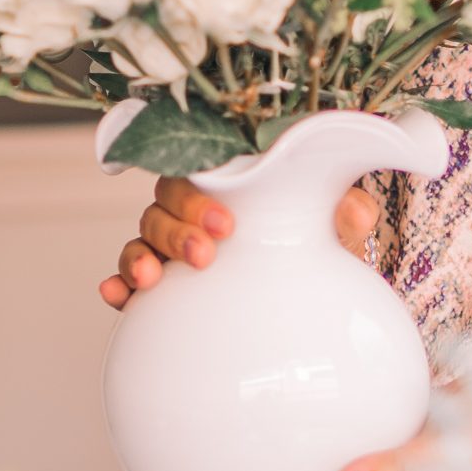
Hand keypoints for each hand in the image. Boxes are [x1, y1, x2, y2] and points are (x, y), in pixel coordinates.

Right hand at [99, 176, 379, 306]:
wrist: (315, 283)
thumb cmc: (318, 240)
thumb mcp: (336, 228)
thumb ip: (348, 212)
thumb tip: (356, 209)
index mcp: (229, 184)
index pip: (198, 174)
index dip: (199, 195)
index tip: (226, 225)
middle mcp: (192, 210)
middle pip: (163, 205)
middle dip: (176, 228)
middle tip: (205, 256)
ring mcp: (173, 247)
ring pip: (142, 238)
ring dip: (140, 255)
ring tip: (152, 279)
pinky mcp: (165, 285)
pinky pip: (130, 281)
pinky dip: (119, 285)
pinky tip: (115, 297)